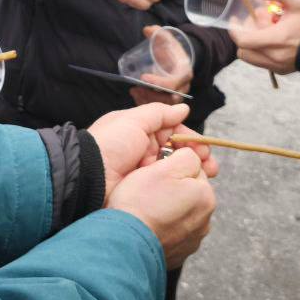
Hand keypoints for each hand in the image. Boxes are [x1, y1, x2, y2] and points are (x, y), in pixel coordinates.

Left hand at [88, 102, 218, 200]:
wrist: (88, 178)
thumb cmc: (109, 145)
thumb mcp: (133, 121)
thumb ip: (160, 114)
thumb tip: (183, 109)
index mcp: (139, 131)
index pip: (172, 132)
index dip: (191, 140)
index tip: (205, 148)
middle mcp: (142, 150)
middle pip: (176, 152)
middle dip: (196, 158)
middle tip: (211, 167)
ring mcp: (143, 172)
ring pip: (173, 169)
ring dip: (191, 172)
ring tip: (206, 177)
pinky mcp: (142, 190)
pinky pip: (165, 186)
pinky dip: (178, 185)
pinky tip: (190, 188)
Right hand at [108, 148, 215, 268]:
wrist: (124, 243)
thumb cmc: (140, 203)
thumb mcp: (163, 167)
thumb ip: (186, 157)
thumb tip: (191, 158)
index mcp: (205, 197)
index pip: (193, 170)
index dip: (172, 167)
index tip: (155, 171)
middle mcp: (205, 221)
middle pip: (189, 192)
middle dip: (172, 187)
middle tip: (148, 189)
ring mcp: (192, 240)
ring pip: (181, 212)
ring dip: (168, 208)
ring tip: (146, 209)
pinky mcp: (179, 254)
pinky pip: (173, 232)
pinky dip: (163, 227)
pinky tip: (148, 225)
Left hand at [129, 25, 192, 104]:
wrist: (180, 60)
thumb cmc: (172, 50)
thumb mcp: (168, 39)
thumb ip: (158, 33)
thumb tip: (147, 30)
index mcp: (184, 73)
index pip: (172, 83)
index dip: (158, 82)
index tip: (143, 77)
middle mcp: (182, 87)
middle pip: (168, 98)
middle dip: (150, 95)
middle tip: (135, 88)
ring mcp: (176, 95)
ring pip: (163, 105)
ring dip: (146, 100)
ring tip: (133, 91)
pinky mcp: (168, 100)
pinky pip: (159, 108)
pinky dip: (147, 104)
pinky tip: (135, 97)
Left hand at [230, 0, 299, 73]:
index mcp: (276, 40)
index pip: (242, 40)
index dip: (234, 29)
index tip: (235, 18)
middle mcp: (275, 57)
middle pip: (243, 50)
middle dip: (245, 35)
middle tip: (256, 23)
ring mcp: (278, 66)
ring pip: (251, 57)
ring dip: (252, 44)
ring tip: (267, 31)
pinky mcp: (282, 71)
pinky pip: (261, 62)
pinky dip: (261, 51)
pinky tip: (274, 40)